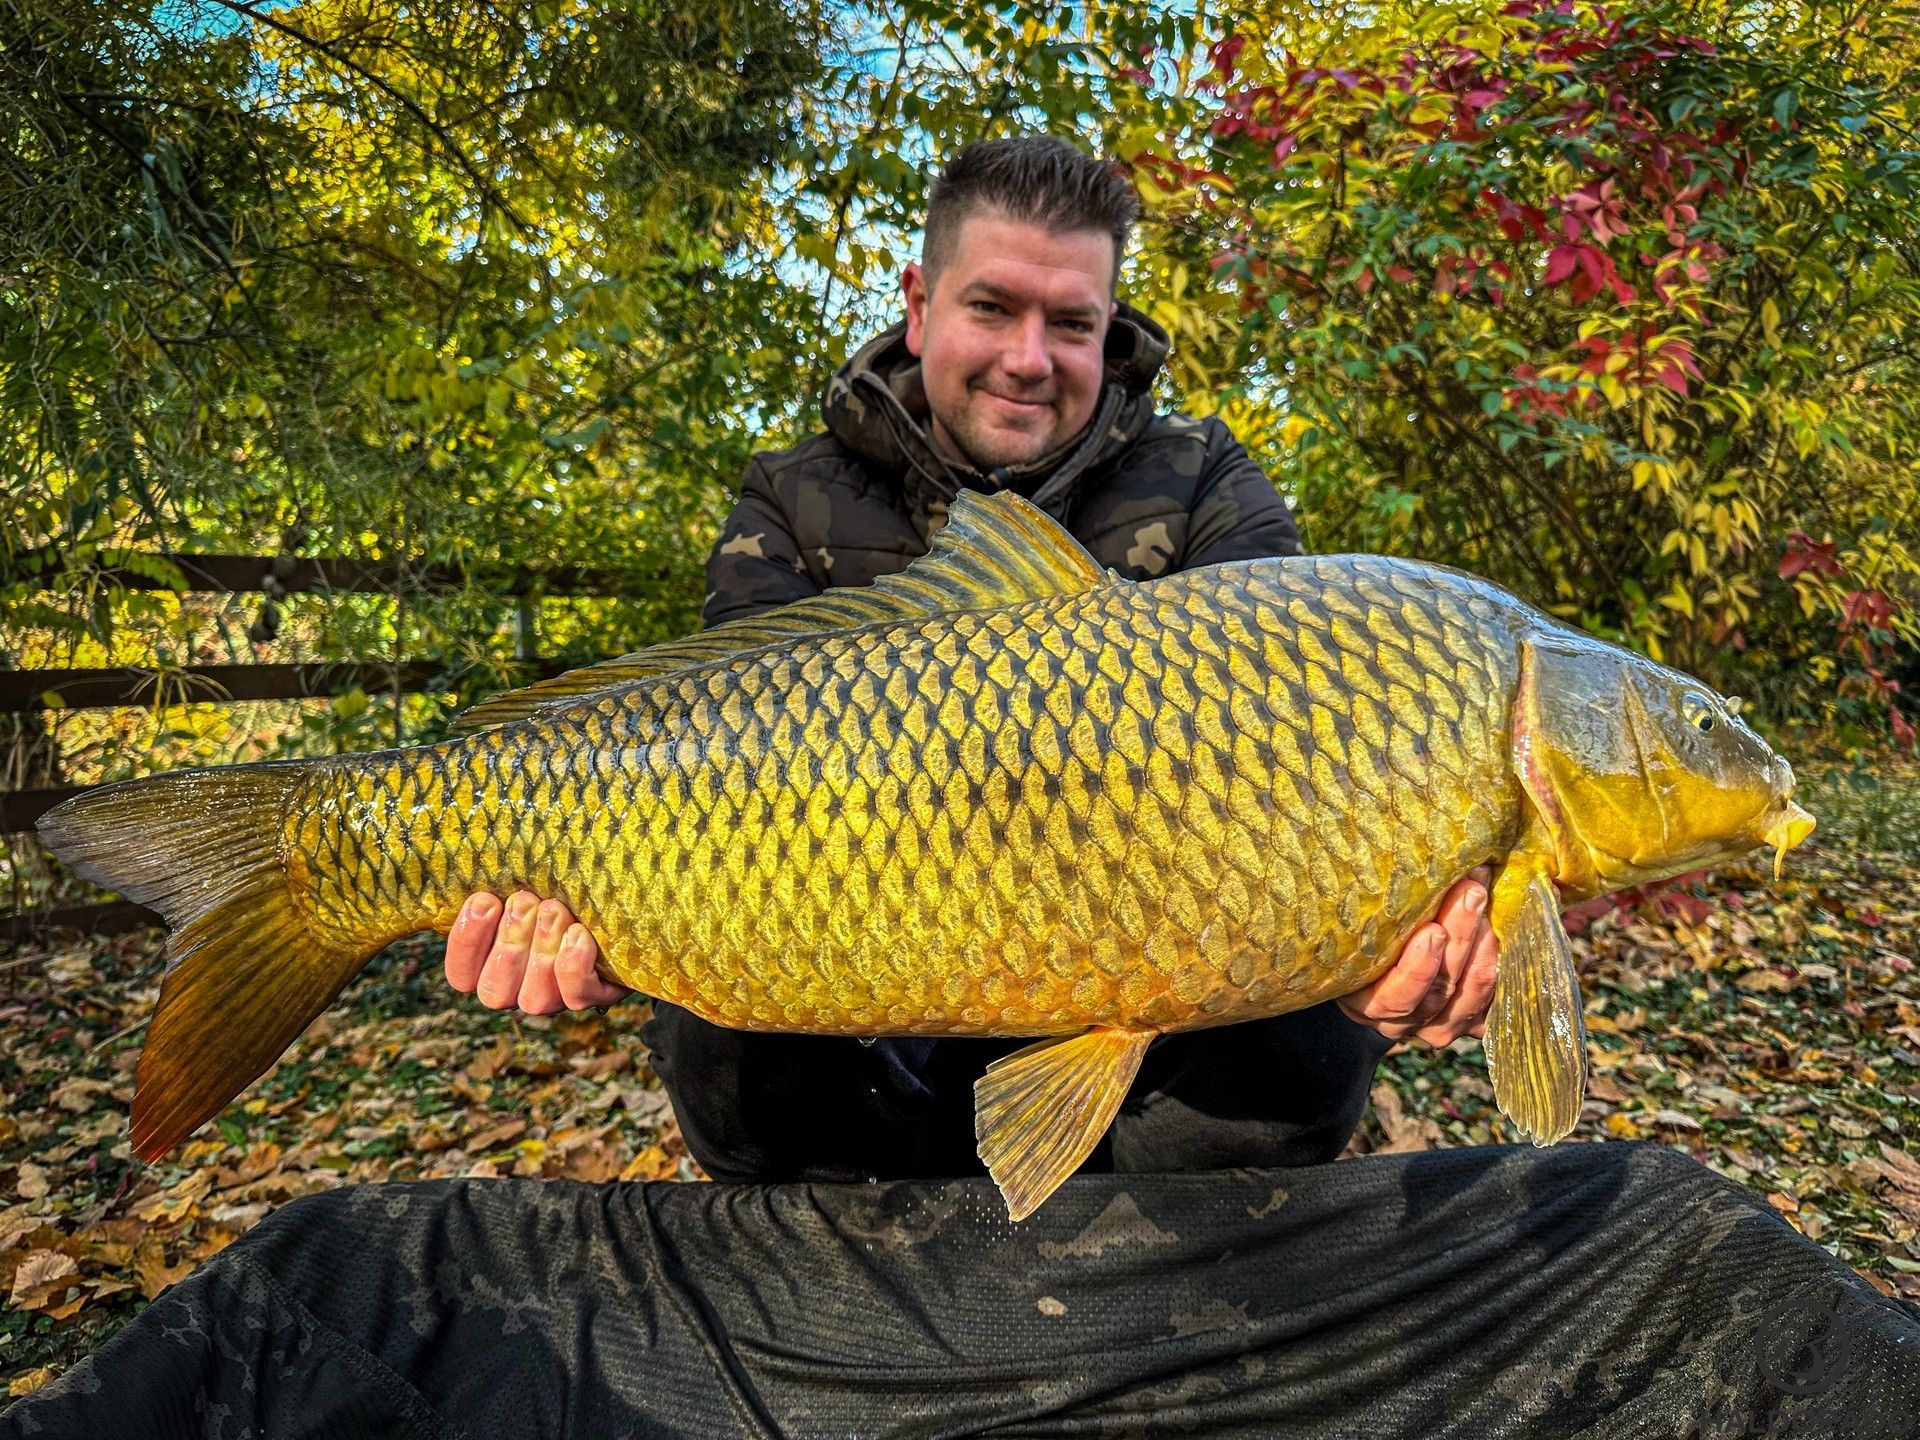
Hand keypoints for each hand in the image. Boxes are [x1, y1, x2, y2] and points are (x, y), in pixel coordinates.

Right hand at [443, 890, 629, 1014]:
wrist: (622, 895)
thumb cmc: (559, 880)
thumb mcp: (525, 877)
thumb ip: (496, 878)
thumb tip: (470, 854)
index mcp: (491, 963)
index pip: (461, 975)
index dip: (467, 941)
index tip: (485, 900)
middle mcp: (520, 988)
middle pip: (495, 990)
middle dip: (510, 942)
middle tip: (526, 901)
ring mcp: (558, 996)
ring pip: (536, 998)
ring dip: (543, 949)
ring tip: (555, 910)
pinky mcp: (598, 993)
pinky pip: (578, 995)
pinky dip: (574, 964)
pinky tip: (580, 933)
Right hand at [1337, 868, 1497, 1045]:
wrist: (1377, 970)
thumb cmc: (1362, 942)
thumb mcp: (1358, 932)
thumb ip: (1374, 913)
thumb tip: (1399, 854)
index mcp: (1369, 1003)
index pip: (1397, 996)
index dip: (1418, 968)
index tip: (1433, 930)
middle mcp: (1404, 1021)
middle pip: (1440, 990)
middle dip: (1460, 937)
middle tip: (1472, 892)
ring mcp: (1440, 1025)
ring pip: (1471, 997)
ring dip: (1485, 950)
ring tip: (1490, 909)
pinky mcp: (1470, 1021)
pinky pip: (1492, 1002)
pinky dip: (1502, 969)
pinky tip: (1505, 934)